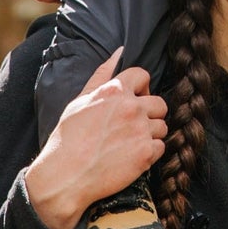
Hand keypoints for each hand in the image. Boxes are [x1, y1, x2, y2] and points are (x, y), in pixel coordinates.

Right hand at [24, 51, 169, 228]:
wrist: (64, 176)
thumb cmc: (68, 138)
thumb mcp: (80, 101)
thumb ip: (102, 75)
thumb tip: (119, 52)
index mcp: (114, 91)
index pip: (143, 75)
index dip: (141, 88)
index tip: (134, 100)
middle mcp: (131, 107)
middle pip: (160, 103)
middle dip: (149, 114)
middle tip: (131, 127)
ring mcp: (141, 130)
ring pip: (162, 127)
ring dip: (150, 135)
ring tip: (129, 144)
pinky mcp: (146, 153)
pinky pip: (161, 147)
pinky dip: (150, 153)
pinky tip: (131, 157)